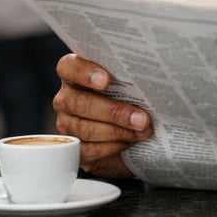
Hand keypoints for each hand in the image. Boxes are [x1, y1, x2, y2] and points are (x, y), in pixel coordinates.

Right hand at [53, 53, 151, 178]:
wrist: (125, 138)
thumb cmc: (126, 99)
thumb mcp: (127, 85)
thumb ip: (128, 78)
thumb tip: (150, 79)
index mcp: (75, 75)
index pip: (69, 67)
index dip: (85, 72)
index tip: (107, 80)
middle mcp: (66, 98)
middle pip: (80, 103)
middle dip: (114, 111)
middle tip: (142, 118)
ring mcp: (66, 123)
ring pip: (85, 128)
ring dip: (119, 131)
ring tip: (143, 130)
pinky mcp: (72, 148)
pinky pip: (90, 149)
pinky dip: (114, 146)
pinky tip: (130, 141)